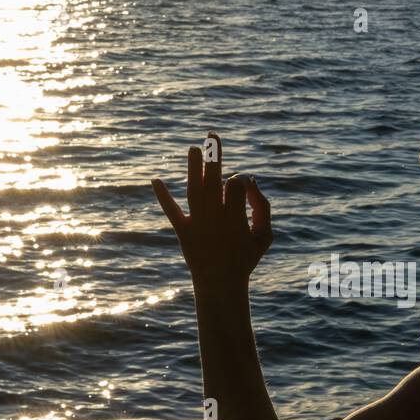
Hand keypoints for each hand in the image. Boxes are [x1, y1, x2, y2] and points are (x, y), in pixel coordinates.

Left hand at [152, 133, 272, 288]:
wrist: (221, 285)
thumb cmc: (246, 258)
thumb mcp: (264, 235)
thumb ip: (263, 208)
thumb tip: (249, 181)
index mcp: (236, 217)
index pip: (236, 184)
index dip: (241, 180)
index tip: (245, 187)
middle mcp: (215, 216)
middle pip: (213, 179)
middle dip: (214, 155)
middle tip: (212, 134)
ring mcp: (197, 223)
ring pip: (194, 189)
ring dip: (192, 167)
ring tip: (193, 148)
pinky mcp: (182, 230)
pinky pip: (171, 211)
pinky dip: (163, 196)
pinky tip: (154, 180)